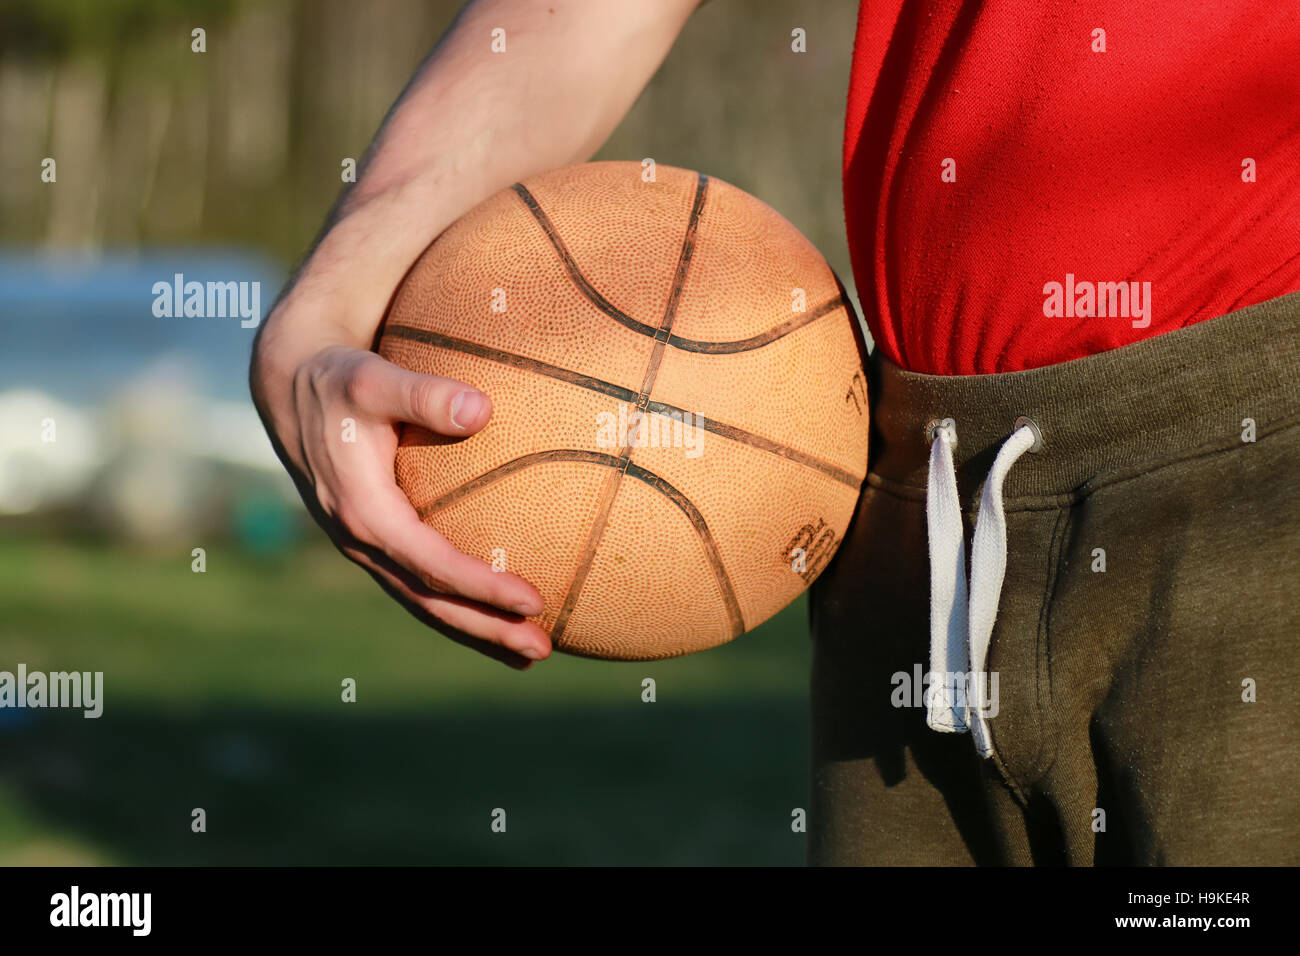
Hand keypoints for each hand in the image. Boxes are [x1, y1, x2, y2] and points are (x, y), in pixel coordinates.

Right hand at [251, 335, 549, 669]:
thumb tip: (483, 409)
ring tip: (531, 651)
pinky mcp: (374, 540)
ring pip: (423, 602)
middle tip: (542, 648)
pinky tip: (498, 615)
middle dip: (486, 629)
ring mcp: (365, 546)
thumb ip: (425, 393)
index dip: (483, 588)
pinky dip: (458, 607)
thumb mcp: (375, 379)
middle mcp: (360, 540)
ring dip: (477, 630)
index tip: (533, 600)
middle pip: (430, 601)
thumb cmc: (340, 378)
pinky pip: (418, 584)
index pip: (432, 564)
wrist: (291, 386)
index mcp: (364, 511)